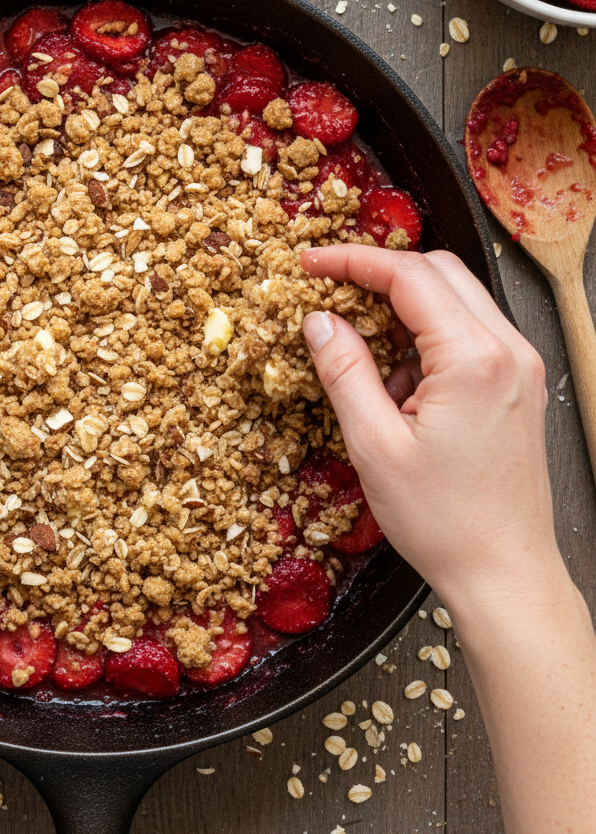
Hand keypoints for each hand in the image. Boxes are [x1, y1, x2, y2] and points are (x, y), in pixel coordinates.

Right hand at [299, 246, 554, 603]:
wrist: (504, 572)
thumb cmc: (444, 521)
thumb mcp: (374, 446)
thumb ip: (344, 372)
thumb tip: (319, 322)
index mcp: (474, 360)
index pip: (409, 277)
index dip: (352, 261)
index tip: (312, 261)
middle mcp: (508, 351)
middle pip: (440, 272)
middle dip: (379, 274)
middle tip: (330, 291)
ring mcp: (520, 367)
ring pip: (456, 300)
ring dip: (403, 310)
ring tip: (362, 356)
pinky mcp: (518, 385)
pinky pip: (468, 335)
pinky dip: (425, 340)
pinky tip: (398, 386)